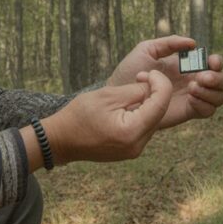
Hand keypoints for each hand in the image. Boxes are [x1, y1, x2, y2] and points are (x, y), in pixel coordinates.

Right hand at [43, 70, 171, 163]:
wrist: (61, 140)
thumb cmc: (79, 115)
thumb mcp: (108, 95)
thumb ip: (135, 90)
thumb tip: (154, 85)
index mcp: (131, 131)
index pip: (161, 104)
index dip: (161, 83)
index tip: (150, 72)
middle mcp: (137, 146)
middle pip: (160, 113)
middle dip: (155, 93)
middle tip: (141, 77)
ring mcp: (134, 151)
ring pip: (154, 121)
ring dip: (148, 103)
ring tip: (131, 92)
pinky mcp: (131, 150)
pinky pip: (144, 128)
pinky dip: (141, 114)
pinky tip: (128, 106)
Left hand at [108, 35, 222, 129]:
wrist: (119, 95)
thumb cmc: (130, 71)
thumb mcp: (147, 50)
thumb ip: (169, 43)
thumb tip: (193, 44)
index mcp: (188, 65)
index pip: (214, 63)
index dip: (218, 62)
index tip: (210, 61)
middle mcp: (194, 81)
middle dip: (219, 78)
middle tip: (200, 77)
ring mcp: (192, 98)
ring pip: (219, 97)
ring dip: (211, 91)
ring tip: (191, 87)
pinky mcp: (187, 112)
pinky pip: (208, 111)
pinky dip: (205, 103)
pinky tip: (190, 98)